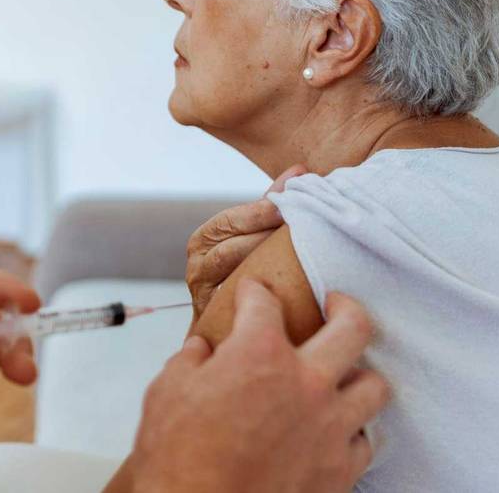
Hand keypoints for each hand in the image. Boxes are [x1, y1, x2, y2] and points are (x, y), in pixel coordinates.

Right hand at [129, 279, 389, 492]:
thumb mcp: (166, 396)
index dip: (255, 292)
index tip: (253, 293)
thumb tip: (200, 350)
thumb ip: (188, 362)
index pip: (265, 303)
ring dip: (360, 375)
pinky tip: (341, 430)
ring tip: (348, 373)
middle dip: (346, 306)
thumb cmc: (177, 463)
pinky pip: (366, 441)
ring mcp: (329, 427)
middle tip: (337, 303)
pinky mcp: (339, 470)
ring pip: (374, 385)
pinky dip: (355, 432)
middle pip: (353, 326)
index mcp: (259, 355)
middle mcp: (306, 383)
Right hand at [185, 164, 305, 318]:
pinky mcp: (216, 326)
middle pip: (230, 252)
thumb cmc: (245, 266)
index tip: (289, 205)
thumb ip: (271, 203)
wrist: (227, 323)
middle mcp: (197, 269)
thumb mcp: (251, 232)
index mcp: (204, 240)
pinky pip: (242, 312)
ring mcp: (204, 300)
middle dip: (266, 240)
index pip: (230, 222)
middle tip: (301, 230)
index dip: (260, 213)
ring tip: (302, 260)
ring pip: (236, 282)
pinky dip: (269, 301)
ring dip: (269, 270)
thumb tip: (301, 171)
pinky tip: (296, 294)